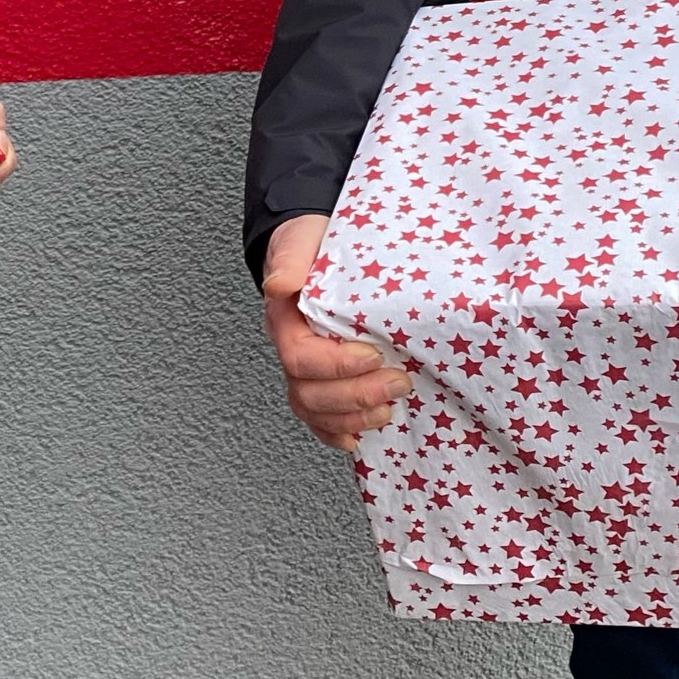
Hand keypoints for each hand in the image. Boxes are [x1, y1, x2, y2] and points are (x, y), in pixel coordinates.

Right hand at [262, 213, 411, 450]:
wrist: (315, 244)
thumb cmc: (310, 244)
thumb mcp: (300, 241)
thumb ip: (290, 260)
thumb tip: (280, 285)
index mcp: (285, 320)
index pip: (300, 358)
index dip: (336, 365)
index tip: (372, 354)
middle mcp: (292, 349)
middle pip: (308, 393)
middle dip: (355, 397)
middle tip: (398, 382)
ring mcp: (308, 368)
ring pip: (314, 410)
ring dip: (353, 418)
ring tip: (388, 409)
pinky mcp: (326, 376)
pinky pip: (321, 417)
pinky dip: (337, 432)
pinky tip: (357, 437)